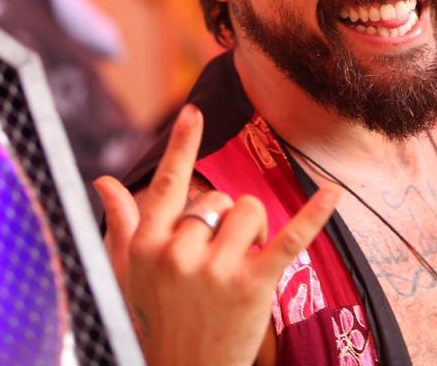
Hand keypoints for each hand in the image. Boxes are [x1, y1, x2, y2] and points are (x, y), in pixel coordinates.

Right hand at [94, 105, 338, 365]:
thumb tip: (103, 182)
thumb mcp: (126, 276)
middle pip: (218, 200)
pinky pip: (288, 239)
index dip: (183, 146)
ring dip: (253, 231)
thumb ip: (120, 225)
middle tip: (216, 262)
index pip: (168, 183)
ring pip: (249, 211)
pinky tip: (333, 194)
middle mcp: (178, 252)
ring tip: (241, 264)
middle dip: (225, 221)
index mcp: (147, 244)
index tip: (195, 112)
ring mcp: (215, 270)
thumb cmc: (154, 323)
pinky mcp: (252, 286)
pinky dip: (313, 216)